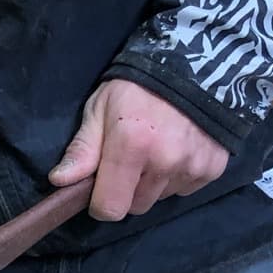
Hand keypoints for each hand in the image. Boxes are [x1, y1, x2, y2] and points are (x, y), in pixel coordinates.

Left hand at [51, 80, 228, 220]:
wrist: (195, 65)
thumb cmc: (137, 87)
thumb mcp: (100, 109)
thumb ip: (83, 148)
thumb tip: (60, 181)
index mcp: (131, 146)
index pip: (111, 208)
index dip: (101, 203)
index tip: (100, 187)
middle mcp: (164, 161)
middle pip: (136, 206)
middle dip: (128, 190)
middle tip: (131, 160)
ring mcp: (192, 166)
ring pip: (161, 198)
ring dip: (154, 183)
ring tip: (157, 149)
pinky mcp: (213, 168)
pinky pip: (185, 189)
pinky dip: (178, 177)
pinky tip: (178, 150)